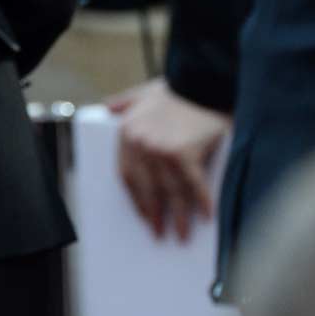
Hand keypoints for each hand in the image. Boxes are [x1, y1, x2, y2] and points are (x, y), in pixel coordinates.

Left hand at [107, 77, 230, 241]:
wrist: (202, 80)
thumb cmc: (176, 89)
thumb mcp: (142, 93)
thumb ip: (124, 102)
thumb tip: (107, 107)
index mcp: (127, 134)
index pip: (127, 176)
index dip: (137, 199)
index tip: (144, 216)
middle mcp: (140, 145)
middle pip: (148, 190)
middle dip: (154, 215)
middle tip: (160, 234)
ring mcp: (161, 151)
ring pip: (170, 192)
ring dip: (178, 218)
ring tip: (182, 235)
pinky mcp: (185, 154)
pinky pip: (193, 186)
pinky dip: (202, 204)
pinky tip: (207, 218)